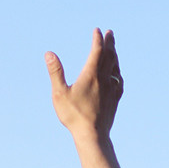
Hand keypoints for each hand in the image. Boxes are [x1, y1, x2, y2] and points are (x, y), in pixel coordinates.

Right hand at [46, 28, 123, 142]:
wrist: (93, 137)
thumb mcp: (60, 93)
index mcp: (91, 75)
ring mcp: (111, 90)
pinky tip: (117, 74)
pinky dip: (118, 72)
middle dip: (109, 43)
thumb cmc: (74, 116)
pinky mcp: (114, 100)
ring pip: (115, 67)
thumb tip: (49, 53)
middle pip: (109, 56)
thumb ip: (55, 72)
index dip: (97, 39)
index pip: (97, 51)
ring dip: (115, 55)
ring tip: (113, 48)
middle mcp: (104, 80)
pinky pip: (119, 81)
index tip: (97, 30)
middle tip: (110, 33)